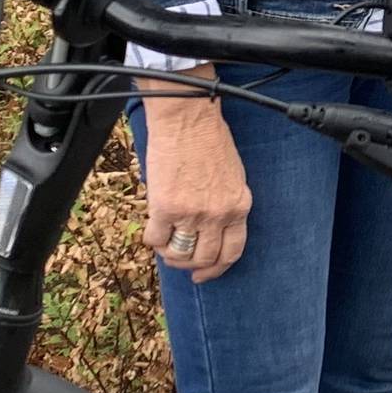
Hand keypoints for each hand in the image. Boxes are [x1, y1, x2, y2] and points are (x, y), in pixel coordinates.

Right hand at [137, 80, 252, 281]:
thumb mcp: (233, 175)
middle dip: (190, 266)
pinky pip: (156, 239)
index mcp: (239, 206)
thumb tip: (212, 228)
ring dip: (170, 255)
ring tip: (165, 245)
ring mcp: (192, 213)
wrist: (187, 118)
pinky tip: (152, 230)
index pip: (232, 252)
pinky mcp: (165, 207)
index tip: (205, 274)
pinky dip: (152, 240)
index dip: (217, 269)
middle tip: (179, 261)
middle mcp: (218, 215)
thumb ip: (227, 203)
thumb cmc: (209, 139)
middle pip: (204, 258)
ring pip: (179, 254)